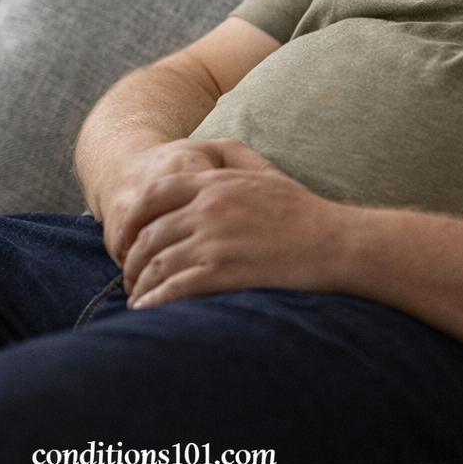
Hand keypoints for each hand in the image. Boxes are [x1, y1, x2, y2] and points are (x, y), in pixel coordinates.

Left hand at [120, 140, 343, 308]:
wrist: (335, 242)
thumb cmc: (305, 212)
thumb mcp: (268, 174)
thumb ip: (237, 162)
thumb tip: (213, 153)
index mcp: (218, 182)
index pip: (156, 194)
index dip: (133, 218)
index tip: (127, 239)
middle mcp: (210, 208)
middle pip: (150, 234)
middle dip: (134, 259)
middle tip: (132, 277)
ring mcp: (216, 240)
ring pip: (157, 264)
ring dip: (141, 285)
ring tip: (139, 298)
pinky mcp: (224, 272)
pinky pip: (174, 289)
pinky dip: (155, 301)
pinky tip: (149, 310)